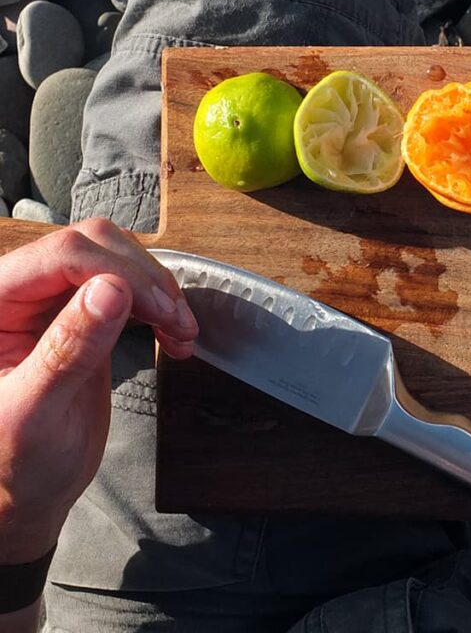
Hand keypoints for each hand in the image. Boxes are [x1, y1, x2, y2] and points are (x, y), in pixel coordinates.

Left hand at [0, 219, 197, 564]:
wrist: (23, 494)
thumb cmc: (11, 465)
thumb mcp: (36, 414)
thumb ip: (68, 351)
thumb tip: (111, 291)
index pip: (60, 257)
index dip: (118, 273)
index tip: (162, 309)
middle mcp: (16, 294)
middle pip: (90, 246)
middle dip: (143, 278)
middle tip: (177, 321)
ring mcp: (49, 303)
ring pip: (114, 261)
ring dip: (158, 291)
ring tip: (182, 333)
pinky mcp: (79, 317)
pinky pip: (126, 288)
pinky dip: (159, 306)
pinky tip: (174, 336)